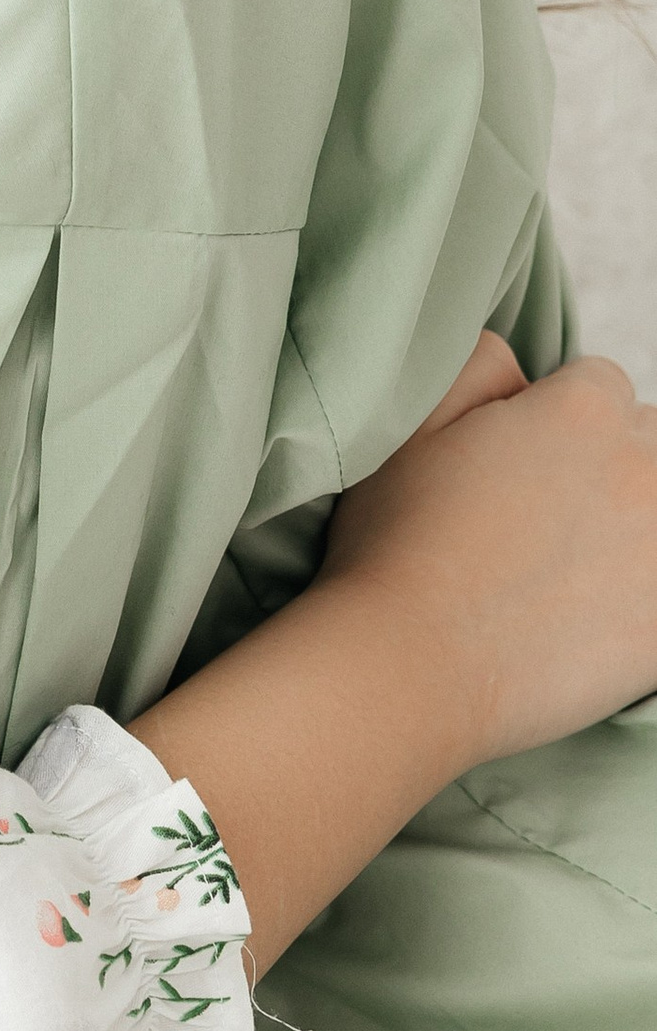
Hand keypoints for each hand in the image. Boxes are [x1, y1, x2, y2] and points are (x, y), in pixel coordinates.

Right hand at [319, 333, 656, 765]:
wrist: (414, 666)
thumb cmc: (398, 540)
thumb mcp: (415, 418)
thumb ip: (483, 364)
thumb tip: (524, 371)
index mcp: (583, 411)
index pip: (600, 385)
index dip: (553, 421)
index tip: (518, 463)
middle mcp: (642, 471)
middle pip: (648, 443)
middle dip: (607, 465)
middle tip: (543, 516)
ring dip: (631, 527)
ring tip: (571, 568)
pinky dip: (639, 595)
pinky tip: (592, 615)